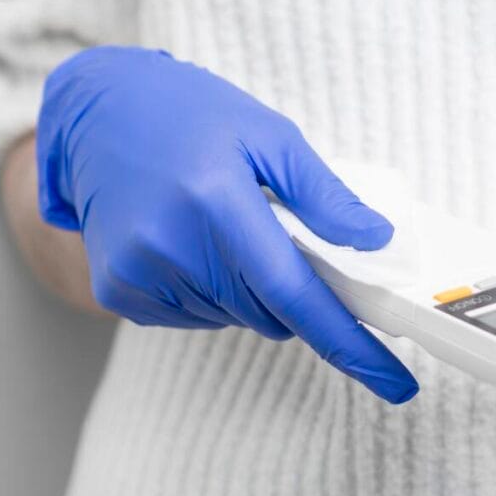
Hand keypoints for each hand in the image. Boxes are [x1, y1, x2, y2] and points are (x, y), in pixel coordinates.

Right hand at [36, 46, 417, 403]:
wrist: (100, 112)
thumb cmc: (192, 115)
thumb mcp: (269, 135)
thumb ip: (324, 195)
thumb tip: (377, 241)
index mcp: (215, 201)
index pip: (293, 292)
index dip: (348, 341)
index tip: (396, 383)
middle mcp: (170, 245)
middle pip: (269, 313)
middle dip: (294, 291)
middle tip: (281, 236)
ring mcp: (137, 274)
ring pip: (235, 317)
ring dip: (251, 288)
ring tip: (224, 224)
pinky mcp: (118, 291)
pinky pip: (196, 316)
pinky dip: (214, 291)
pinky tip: (194, 241)